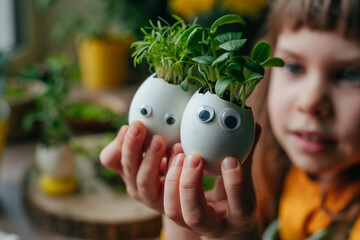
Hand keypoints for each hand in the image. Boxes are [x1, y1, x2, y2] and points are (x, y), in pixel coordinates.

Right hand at [99, 120, 182, 211]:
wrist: (195, 200)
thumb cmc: (174, 169)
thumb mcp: (158, 151)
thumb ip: (147, 139)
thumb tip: (140, 121)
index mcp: (130, 171)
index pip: (111, 159)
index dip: (117, 144)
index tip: (126, 126)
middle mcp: (137, 186)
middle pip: (128, 167)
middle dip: (132, 145)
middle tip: (139, 126)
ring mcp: (153, 199)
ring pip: (144, 181)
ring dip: (150, 159)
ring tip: (159, 141)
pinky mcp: (171, 208)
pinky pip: (169, 193)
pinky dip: (174, 172)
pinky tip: (183, 156)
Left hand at [163, 124, 261, 239]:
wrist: (221, 219)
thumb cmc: (235, 195)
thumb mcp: (245, 179)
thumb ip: (246, 155)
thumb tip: (254, 125)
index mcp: (238, 216)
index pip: (240, 206)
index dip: (235, 184)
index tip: (229, 159)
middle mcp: (213, 226)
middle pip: (196, 216)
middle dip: (190, 185)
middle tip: (194, 157)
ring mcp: (189, 223)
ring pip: (173, 211)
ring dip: (172, 181)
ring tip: (179, 153)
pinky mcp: (173, 215)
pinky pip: (160, 200)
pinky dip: (162, 177)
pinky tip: (168, 154)